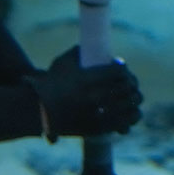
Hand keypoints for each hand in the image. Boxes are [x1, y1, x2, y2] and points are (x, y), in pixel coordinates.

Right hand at [25, 46, 142, 141]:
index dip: (123, 69)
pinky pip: (124, 123)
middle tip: (130, 82)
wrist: (39, 111)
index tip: (121, 68)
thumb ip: (80, 51)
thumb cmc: (51, 83)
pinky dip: (132, 117)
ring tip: (133, 97)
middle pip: (127, 88)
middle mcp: (95, 97)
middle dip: (131, 83)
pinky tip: (133, 113)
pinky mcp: (99, 128)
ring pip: (129, 106)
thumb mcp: (63, 62)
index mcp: (88, 79)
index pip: (119, 72)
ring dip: (134, 100)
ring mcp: (98, 114)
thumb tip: (94, 45)